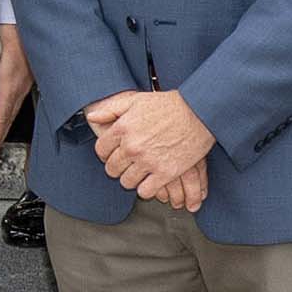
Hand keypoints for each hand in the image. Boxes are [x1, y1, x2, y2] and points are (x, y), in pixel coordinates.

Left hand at [0, 23, 32, 149]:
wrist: (31, 16)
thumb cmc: (10, 26)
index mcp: (11, 79)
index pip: (2, 114)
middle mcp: (21, 84)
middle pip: (9, 116)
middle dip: (0, 136)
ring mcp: (26, 81)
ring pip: (14, 109)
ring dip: (4, 126)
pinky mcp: (28, 75)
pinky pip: (17, 99)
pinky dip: (9, 112)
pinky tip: (4, 116)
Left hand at [83, 89, 214, 203]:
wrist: (199, 112)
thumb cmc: (169, 105)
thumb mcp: (136, 100)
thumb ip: (111, 109)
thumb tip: (92, 117)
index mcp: (122, 129)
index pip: (101, 151)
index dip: (105, 154)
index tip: (112, 154)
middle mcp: (132, 147)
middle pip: (112, 169)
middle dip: (117, 168)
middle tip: (127, 165)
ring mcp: (148, 161)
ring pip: (127, 182)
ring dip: (131, 179)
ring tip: (139, 173)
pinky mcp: (166, 173)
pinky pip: (146, 191)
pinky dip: (147, 189)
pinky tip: (151, 181)